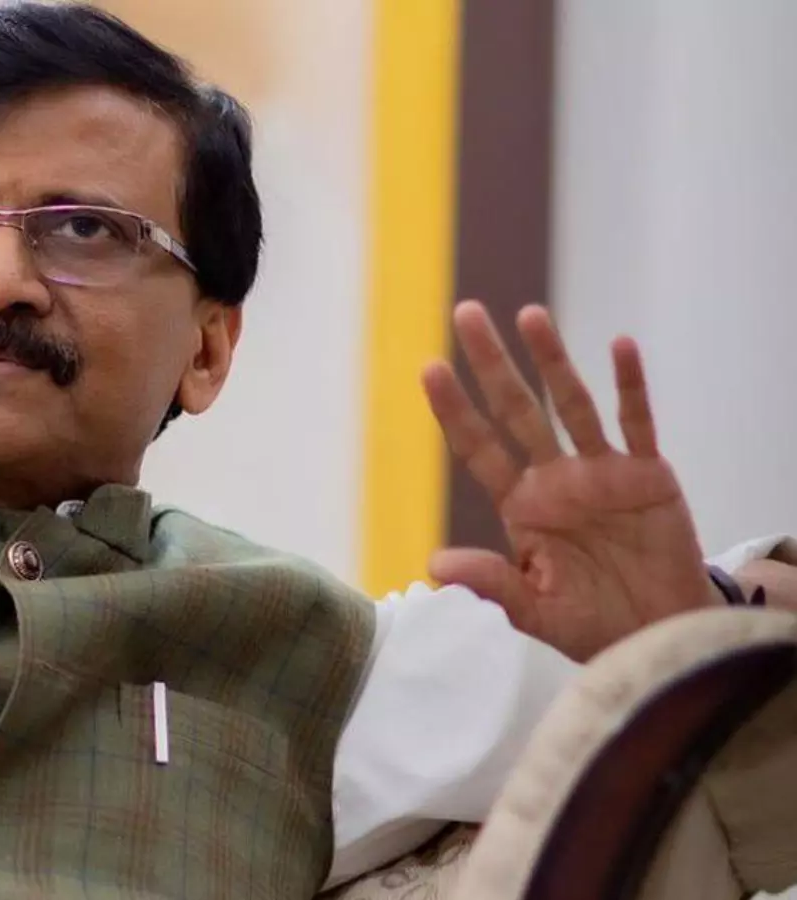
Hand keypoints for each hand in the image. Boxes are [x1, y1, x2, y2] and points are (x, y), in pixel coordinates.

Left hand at [423, 301, 712, 661]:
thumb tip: (434, 565)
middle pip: (516, 410)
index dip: (454, 410)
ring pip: (572, 405)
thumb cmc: (592, 624)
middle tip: (465, 313)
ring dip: (553, 360)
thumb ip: (491, 584)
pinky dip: (630, 386)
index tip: (428, 368)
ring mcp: (601, 472)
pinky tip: (618, 346)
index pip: (478, 448)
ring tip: (530, 315)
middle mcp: (555, 478)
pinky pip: (637, 424)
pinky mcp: (648, 476)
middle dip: (491, 364)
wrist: (658, 636)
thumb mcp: (536, 611)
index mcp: (521, 506)